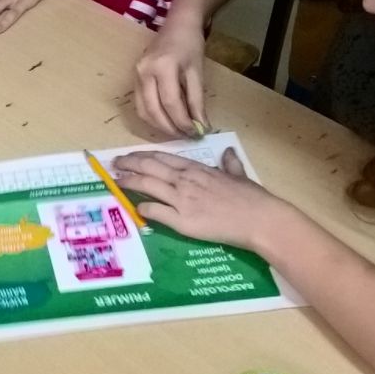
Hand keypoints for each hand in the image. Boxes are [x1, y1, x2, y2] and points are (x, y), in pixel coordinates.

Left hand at [114, 148, 295, 252]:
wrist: (259, 219)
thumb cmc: (252, 198)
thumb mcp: (239, 175)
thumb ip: (230, 164)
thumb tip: (229, 153)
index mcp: (197, 169)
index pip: (162, 158)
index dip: (142, 156)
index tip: (130, 156)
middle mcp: (185, 180)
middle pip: (149, 167)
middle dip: (129, 164)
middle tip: (115, 164)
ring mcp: (182, 200)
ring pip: (148, 185)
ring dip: (129, 182)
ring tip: (117, 181)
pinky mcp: (182, 221)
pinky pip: (156, 211)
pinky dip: (143, 208)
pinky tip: (137, 208)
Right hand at [134, 21, 208, 136]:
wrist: (176, 25)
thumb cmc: (190, 45)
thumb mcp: (197, 72)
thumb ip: (197, 101)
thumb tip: (200, 127)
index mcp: (162, 66)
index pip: (171, 103)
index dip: (183, 122)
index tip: (196, 133)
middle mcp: (144, 72)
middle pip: (153, 110)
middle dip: (170, 128)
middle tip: (186, 137)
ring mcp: (135, 75)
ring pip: (143, 111)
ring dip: (159, 126)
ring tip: (177, 131)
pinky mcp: (133, 79)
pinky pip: (140, 105)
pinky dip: (152, 117)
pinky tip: (166, 120)